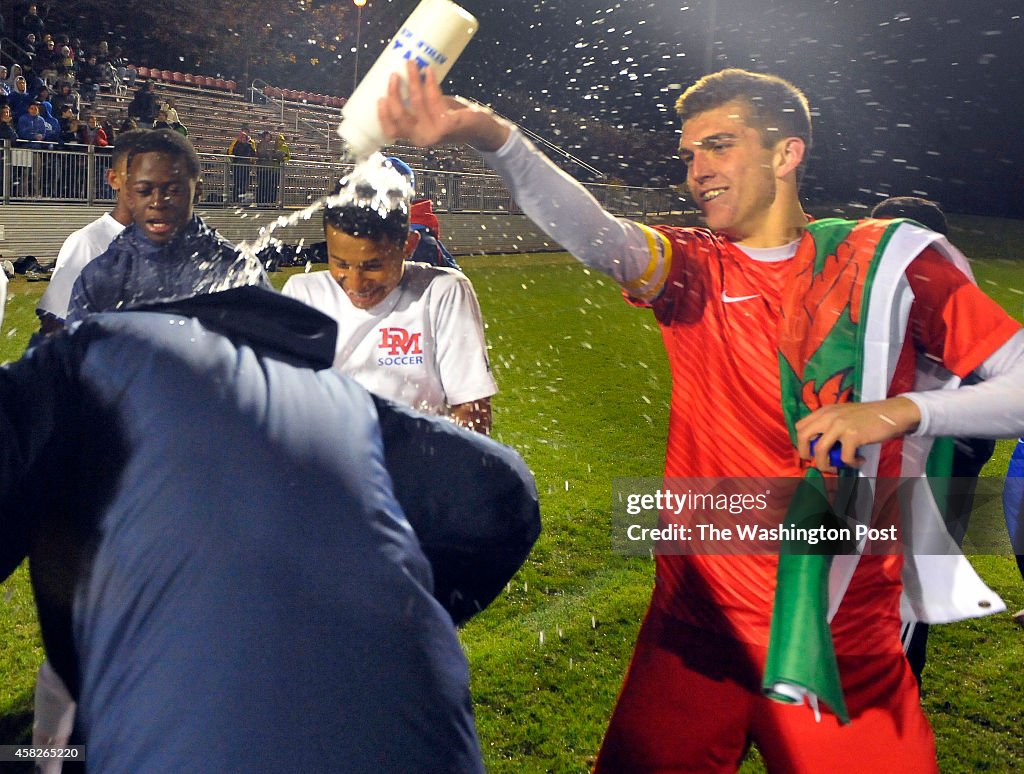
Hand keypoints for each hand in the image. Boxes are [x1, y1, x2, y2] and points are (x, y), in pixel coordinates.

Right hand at [377, 61, 510, 151]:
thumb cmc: (452, 119)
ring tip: (412, 63)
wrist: (479, 130)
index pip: (392, 130)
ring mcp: (434, 132)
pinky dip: (430, 82)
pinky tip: (429, 71)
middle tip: (394, 73)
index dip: (383, 115)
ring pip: (416, 101)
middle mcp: (422, 138)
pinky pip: (433, 98)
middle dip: (394, 92)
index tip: (380, 97)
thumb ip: (417, 105)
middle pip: (400, 114)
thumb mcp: (430, 114)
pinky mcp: (447, 123)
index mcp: (415, 137)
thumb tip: (405, 77)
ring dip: (413, 79)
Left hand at [795, 397, 921, 470]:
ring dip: (826, 464)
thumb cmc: (869, 416)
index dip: (801, 442)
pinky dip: (851, 463)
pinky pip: (844, 458)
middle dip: (806, 454)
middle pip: (802, 437)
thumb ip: (830, 424)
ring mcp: (840, 426)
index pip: (800, 426)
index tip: (810, 451)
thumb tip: (819, 445)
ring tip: (836, 467)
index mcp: (825, 411)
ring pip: (820, 451)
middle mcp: (829, 416)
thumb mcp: (844, 414)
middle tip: (816, 462)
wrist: (892, 412)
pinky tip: (859, 460)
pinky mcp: (853, 436)